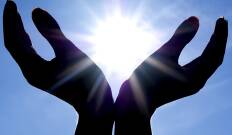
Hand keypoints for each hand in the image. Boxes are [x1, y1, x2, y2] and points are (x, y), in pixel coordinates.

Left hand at [3, 1, 113, 133]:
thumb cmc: (85, 79)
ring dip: (19, 33)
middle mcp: (31, 73)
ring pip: (21, 51)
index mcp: (33, 69)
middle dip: (12, 25)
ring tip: (17, 17)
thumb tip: (35, 10)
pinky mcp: (44, 75)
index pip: (13, 41)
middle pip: (15, 46)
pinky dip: (27, 43)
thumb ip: (53, 32)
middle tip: (11, 6)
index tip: (10, 3)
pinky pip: (29, 56)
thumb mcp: (70, 52)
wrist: (94, 102)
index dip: (10, 21)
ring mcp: (37, 75)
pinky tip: (29, 36)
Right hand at [115, 17, 227, 134]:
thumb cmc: (148, 79)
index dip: (220, 35)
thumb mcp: (164, 55)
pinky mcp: (183, 84)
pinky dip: (204, 57)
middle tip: (222, 23)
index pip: (215, 52)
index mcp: (195, 77)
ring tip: (216, 35)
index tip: (221, 20)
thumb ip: (180, 37)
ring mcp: (190, 84)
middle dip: (219, 40)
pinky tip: (203, 52)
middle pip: (215, 58)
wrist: (135, 102)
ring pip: (208, 65)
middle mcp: (197, 82)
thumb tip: (195, 19)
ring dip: (213, 48)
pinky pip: (200, 69)